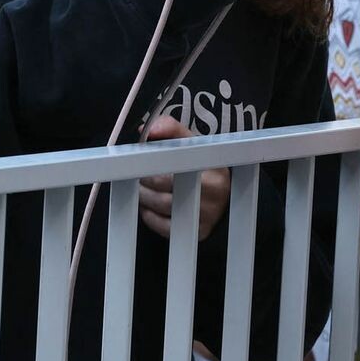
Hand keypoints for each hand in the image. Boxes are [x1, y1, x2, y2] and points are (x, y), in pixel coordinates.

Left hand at [138, 116, 231, 240]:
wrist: (223, 200)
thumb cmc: (201, 168)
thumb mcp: (193, 143)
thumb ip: (171, 129)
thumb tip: (148, 129)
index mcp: (212, 161)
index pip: (174, 155)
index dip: (151, 156)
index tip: (137, 156)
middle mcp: (214, 187)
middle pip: (162, 180)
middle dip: (143, 177)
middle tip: (136, 174)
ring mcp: (208, 211)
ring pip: (160, 203)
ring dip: (143, 196)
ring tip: (141, 189)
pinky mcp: (199, 231)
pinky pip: (164, 226)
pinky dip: (150, 216)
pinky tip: (149, 207)